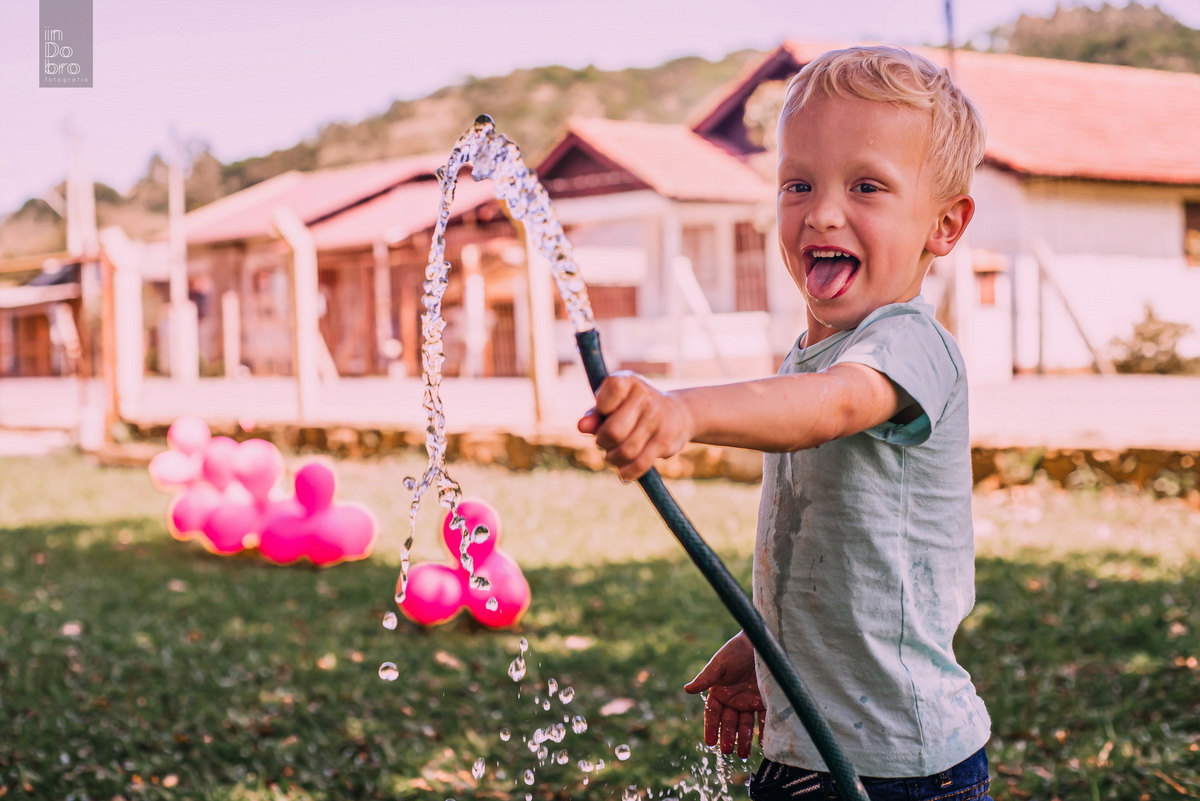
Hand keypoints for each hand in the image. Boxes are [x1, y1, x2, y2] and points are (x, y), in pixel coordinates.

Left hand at [576, 372, 692, 481]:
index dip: (601, 409)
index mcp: (628, 381)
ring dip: (613, 458)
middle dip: (602, 442)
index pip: (608, 395)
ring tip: (613, 455)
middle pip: (613, 431)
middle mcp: (645, 396)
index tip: (604, 413)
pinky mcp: (665, 441)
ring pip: (625, 451)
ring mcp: (657, 419)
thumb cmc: (634, 408)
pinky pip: (640, 464)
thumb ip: (595, 415)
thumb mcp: (613, 405)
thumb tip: (582, 426)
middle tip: (604, 441)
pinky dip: (627, 472)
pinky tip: (623, 472)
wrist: (678, 414)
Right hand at [684, 632, 764, 758]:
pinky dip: (763, 732)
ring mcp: (749, 701)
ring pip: (745, 725)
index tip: (710, 742)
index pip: (712, 714)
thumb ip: (705, 679)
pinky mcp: (764, 701)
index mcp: (719, 692)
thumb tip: (687, 689)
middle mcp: (733, 699)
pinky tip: (763, 744)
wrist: (760, 642)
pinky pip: (763, 720)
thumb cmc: (736, 650)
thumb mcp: (719, 664)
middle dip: (728, 738)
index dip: (711, 728)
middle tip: (728, 751)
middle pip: (729, 723)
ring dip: (744, 740)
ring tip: (742, 755)